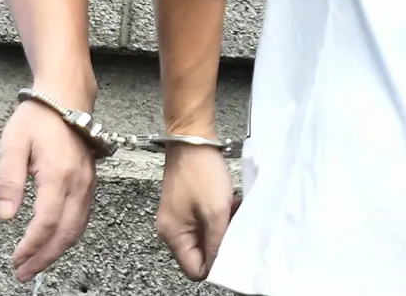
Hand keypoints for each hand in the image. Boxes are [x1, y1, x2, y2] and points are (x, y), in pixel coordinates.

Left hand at [0, 98, 96, 282]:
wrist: (66, 96)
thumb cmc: (38, 117)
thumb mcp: (13, 144)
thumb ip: (9, 180)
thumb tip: (6, 216)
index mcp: (58, 175)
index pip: (46, 223)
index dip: (31, 246)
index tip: (16, 259)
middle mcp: (78, 183)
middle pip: (65, 233)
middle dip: (44, 258)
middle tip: (23, 273)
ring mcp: (87, 184)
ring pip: (77, 229)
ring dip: (56, 251)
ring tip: (35, 264)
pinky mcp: (89, 183)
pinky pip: (82, 217)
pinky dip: (68, 236)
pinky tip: (54, 243)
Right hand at [157, 142, 236, 279]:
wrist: (192, 137)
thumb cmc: (199, 170)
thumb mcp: (215, 212)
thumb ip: (217, 243)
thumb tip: (218, 267)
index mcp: (173, 234)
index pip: (195, 268)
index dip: (215, 263)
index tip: (231, 249)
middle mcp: (171, 228)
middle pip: (200, 253)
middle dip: (220, 241)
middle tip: (233, 224)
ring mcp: (178, 216)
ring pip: (205, 236)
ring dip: (222, 227)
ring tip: (232, 209)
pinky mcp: (185, 205)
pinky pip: (204, 221)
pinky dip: (218, 216)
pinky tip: (227, 202)